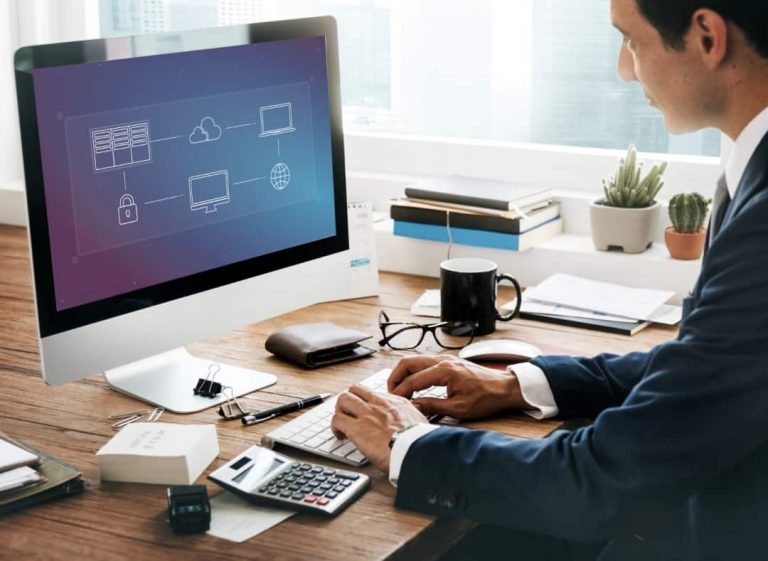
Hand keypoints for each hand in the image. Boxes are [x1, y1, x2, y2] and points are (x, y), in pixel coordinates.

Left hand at [331, 385, 428, 471]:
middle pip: (355, 390)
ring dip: (340, 410)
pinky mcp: (356, 428)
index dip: (366, 401)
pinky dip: (335, 427)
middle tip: (349, 412)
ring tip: (341, 422)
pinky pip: (337, 419)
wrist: (415, 450)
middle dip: (349, 400)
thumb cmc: (419, 441)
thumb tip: (415, 419)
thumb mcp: (421, 421)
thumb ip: (414, 416)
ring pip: (343, 399)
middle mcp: (379, 404)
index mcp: (395, 402)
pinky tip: (339, 435)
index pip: (374, 393)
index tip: (366, 410)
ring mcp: (366, 414)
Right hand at [388, 355, 526, 419]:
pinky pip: (423, 363)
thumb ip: (433, 406)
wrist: (504, 388)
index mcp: (445, 371)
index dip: (400, 392)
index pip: (413, 380)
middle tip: (391, 393)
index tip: (393, 402)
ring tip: (399, 390)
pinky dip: (413, 372)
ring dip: (403, 374)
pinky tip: (413, 385)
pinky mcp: (448, 362)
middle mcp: (443, 360)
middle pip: (408, 362)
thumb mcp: (459, 408)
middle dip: (395, 377)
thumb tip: (413, 407)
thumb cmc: (486, 398)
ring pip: (414, 360)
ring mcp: (445, 359)